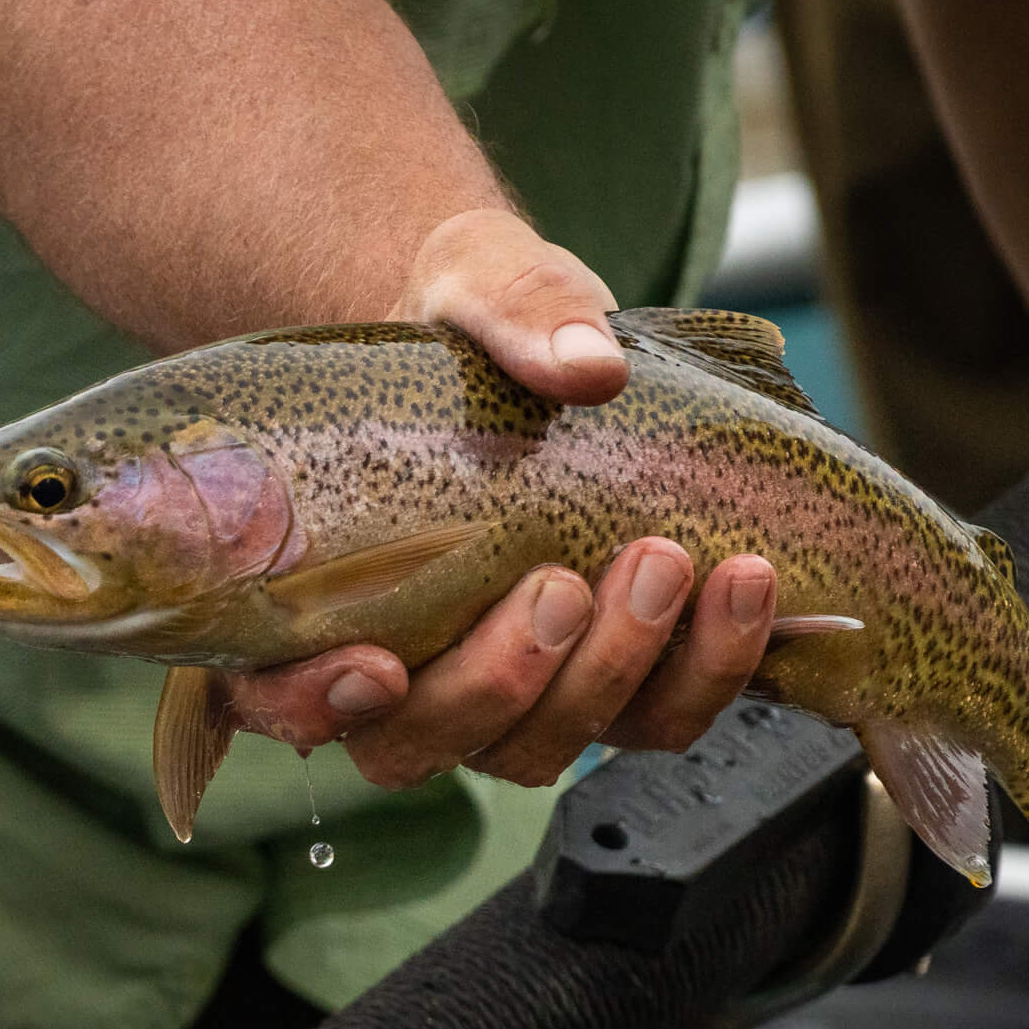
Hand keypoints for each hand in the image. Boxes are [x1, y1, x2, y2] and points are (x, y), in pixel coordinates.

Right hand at [223, 208, 780, 786]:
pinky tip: (748, 581)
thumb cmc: (463, 324)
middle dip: (504, 679)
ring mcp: (511, 688)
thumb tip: (588, 364)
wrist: (540, 340)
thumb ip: (513, 308)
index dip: (315, 704)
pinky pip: (656, 718)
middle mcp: (404, 668)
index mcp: (318, 591)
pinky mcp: (609, 678)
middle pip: (431, 737)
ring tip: (668, 561)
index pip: (280, 695)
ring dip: (613, 673)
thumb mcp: (472, 282)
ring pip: (545, 747)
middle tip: (565, 583)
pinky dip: (709, 665)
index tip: (376, 665)